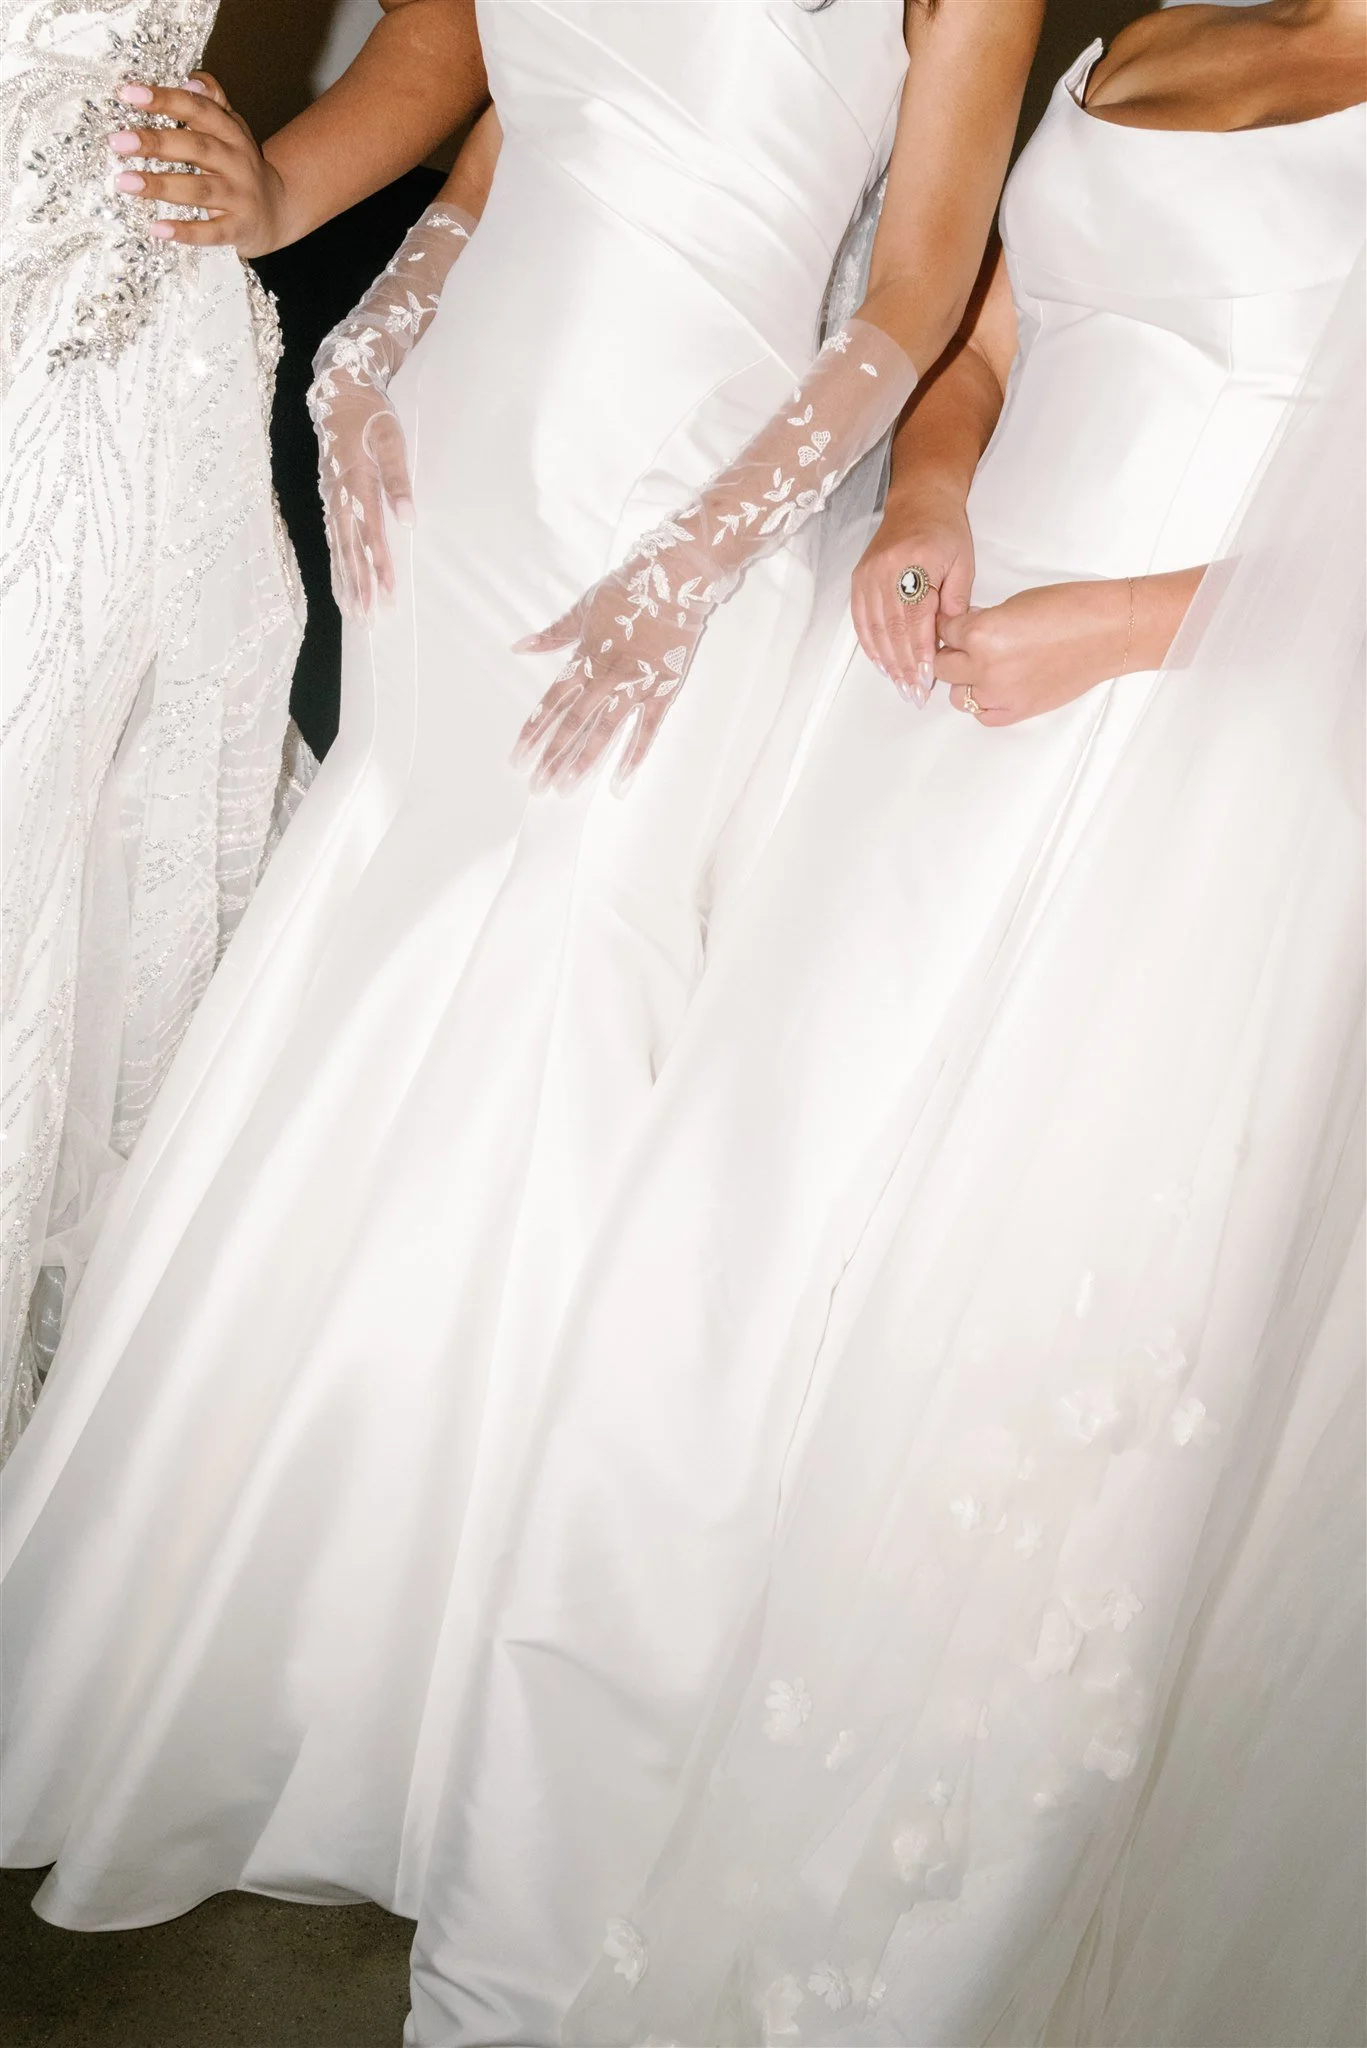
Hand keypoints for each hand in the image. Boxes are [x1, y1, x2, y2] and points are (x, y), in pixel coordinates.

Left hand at [108, 75, 285, 255]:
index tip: (129, 94)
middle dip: (156, 143)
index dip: (165, 99)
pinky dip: (185, 232)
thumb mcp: (232, 131)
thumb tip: (191, 80)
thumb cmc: (241, 168)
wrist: (280, 211)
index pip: (198, 109)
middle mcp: (238, 162)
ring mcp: (240, 197)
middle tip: (118, 141)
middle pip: (196, 147)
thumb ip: (213, 103)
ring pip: (199, 189)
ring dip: (161, 185)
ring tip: (124, 182)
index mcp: (231, 133)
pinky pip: (211, 232)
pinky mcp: (240, 229)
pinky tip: (157, 229)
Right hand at [315, 387, 414, 621]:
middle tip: (367, 618)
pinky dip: (337, 564)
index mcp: (356, 482)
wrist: (340, 391)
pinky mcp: (330, 498)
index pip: (370, 533)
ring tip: (354, 612)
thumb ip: (399, 479)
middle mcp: (339, 495)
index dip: (378, 564)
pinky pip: (333, 538)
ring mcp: (331, 498)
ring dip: (346, 581)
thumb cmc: (370, 414)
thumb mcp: (390, 439)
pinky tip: (342, 584)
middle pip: (349, 549)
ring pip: (337, 548)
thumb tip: (408, 518)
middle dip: (359, 585)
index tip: (387, 592)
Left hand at [513, 526, 722, 794]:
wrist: (676, 580)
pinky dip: (634, 756)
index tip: (518, 757)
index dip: (533, 731)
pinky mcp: (663, 691)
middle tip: (537, 786)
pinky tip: (620, 781)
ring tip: (565, 788)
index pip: (551, 703)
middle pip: (573, 724)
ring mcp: (635, 686)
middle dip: (552, 757)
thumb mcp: (584, 608)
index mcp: (585, 658)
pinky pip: (647, 730)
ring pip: (604, 732)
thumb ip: (554, 635)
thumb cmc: (628, 590)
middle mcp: (606, 677)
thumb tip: (519, 646)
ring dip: (583, 762)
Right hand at [852, 484, 973, 704]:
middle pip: (891, 628)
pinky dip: (870, 644)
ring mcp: (867, 575)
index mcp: (914, 563)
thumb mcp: (963, 563)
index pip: (915, 618)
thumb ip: (955, 602)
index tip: (925, 680)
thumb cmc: (946, 531)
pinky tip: (881, 664)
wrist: (919, 500)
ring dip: (886, 661)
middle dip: (903, 665)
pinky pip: (861, 619)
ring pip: (874, 628)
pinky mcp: (858, 579)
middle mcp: (885, 570)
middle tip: (913, 693)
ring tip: (899, 685)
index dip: (918, 652)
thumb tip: (947, 641)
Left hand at [935, 580, 1130, 727]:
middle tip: (968, 646)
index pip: (944, 632)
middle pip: (943, 666)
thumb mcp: (1013, 604)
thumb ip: (983, 622)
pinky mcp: (1017, 711)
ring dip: (965, 681)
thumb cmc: (1069, 610)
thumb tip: (965, 632)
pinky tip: (997, 687)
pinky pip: (982, 714)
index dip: (951, 627)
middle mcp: (985, 668)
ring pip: (957, 695)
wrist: (1108, 633)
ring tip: (986, 667)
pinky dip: (984, 702)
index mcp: (982, 634)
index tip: (958, 626)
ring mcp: (1000, 694)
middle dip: (952, 654)